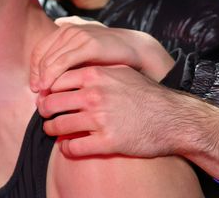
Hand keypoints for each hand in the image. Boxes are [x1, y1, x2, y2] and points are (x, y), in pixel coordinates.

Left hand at [30, 19, 173, 92]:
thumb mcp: (86, 55)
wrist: (137, 52)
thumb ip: (69, 58)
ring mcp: (79, 36)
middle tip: (37, 94)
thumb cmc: (111, 58)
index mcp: (67, 30)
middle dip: (37, 76)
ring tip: (42, 95)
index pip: (40, 51)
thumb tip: (49, 73)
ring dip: (43, 78)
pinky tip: (51, 88)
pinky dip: (53, 76)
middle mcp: (70, 30)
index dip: (34, 70)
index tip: (35, 87)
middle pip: (42, 55)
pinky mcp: (89, 45)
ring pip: (50, 59)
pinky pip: (63, 61)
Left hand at [37, 64, 179, 156]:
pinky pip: (74, 148)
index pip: (56, 80)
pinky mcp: (107, 142)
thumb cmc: (147, 95)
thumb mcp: (121, 72)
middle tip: (45, 114)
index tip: (45, 95)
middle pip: (52, 103)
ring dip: (52, 130)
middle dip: (44, 110)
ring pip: (59, 126)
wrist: (174, 118)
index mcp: (95, 75)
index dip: (47, 89)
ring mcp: (100, 119)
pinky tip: (68, 148)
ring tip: (53, 130)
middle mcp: (94, 95)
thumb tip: (73, 70)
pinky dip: (67, 149)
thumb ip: (97, 70)